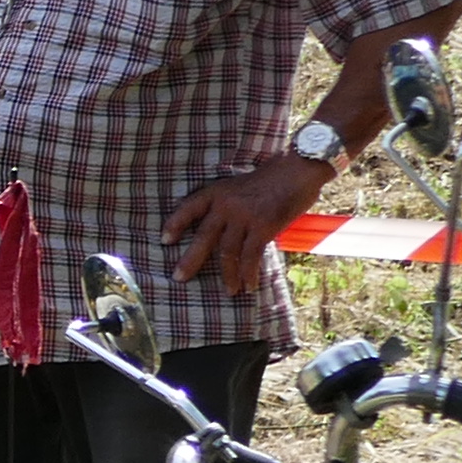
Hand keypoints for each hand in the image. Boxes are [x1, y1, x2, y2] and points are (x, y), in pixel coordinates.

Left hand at [169, 155, 327, 293]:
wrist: (297, 171)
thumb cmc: (271, 180)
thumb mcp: (240, 187)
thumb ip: (228, 207)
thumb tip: (221, 235)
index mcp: (217, 191)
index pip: (188, 207)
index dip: (174, 224)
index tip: (164, 240)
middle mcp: (225, 204)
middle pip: (203, 237)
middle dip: (190, 260)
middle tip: (179, 277)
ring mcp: (243, 216)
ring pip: (227, 252)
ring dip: (227, 275)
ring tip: (229, 291)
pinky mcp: (262, 227)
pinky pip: (250, 256)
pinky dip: (248, 273)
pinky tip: (249, 286)